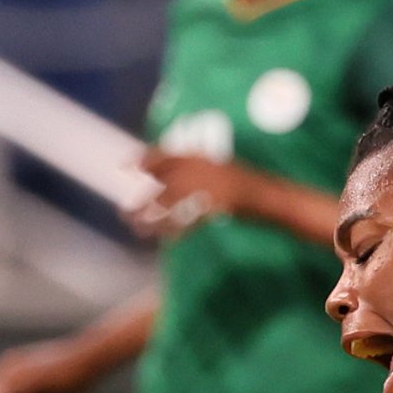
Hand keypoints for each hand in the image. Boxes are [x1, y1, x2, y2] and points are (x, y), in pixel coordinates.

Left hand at [127, 150, 256, 240]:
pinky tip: (167, 239)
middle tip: (125, 213)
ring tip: (138, 228)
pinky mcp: (217, 205)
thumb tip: (158, 175)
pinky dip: (177, 229)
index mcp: (200, 156)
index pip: (165, 154)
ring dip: (152, 217)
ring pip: (171, 202)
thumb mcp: (214, 169)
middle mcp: (201, 168)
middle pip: (163, 183)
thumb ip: (190, 169)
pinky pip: (190, 219)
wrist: (268, 196)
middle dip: (143, 200)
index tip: (124, 165)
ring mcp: (208, 186)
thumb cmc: (243, 182)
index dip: (143, 159)